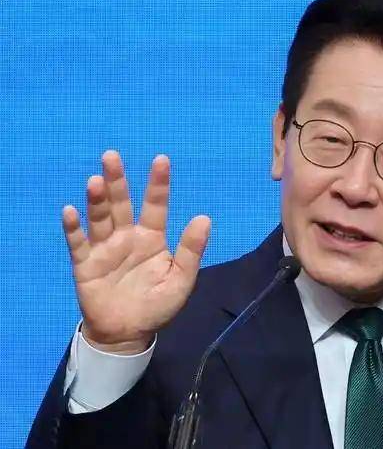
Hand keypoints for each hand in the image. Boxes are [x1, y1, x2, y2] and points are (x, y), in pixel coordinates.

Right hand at [62, 150, 210, 353]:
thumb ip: (191, 250)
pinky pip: (78, 244)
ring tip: (96, 181)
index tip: (161, 160)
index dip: (157, 184)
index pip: (155, 205)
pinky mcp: (85, 265)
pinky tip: (71, 212)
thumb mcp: (181, 279)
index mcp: (151, 238)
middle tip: (112, 155)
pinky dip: (74, 228)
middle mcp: (127, 237)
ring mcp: (104, 249)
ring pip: (100, 219)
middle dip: (117, 181)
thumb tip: (204, 218)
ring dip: (97, 200)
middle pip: (121, 204)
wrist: (129, 334)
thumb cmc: (157, 304)